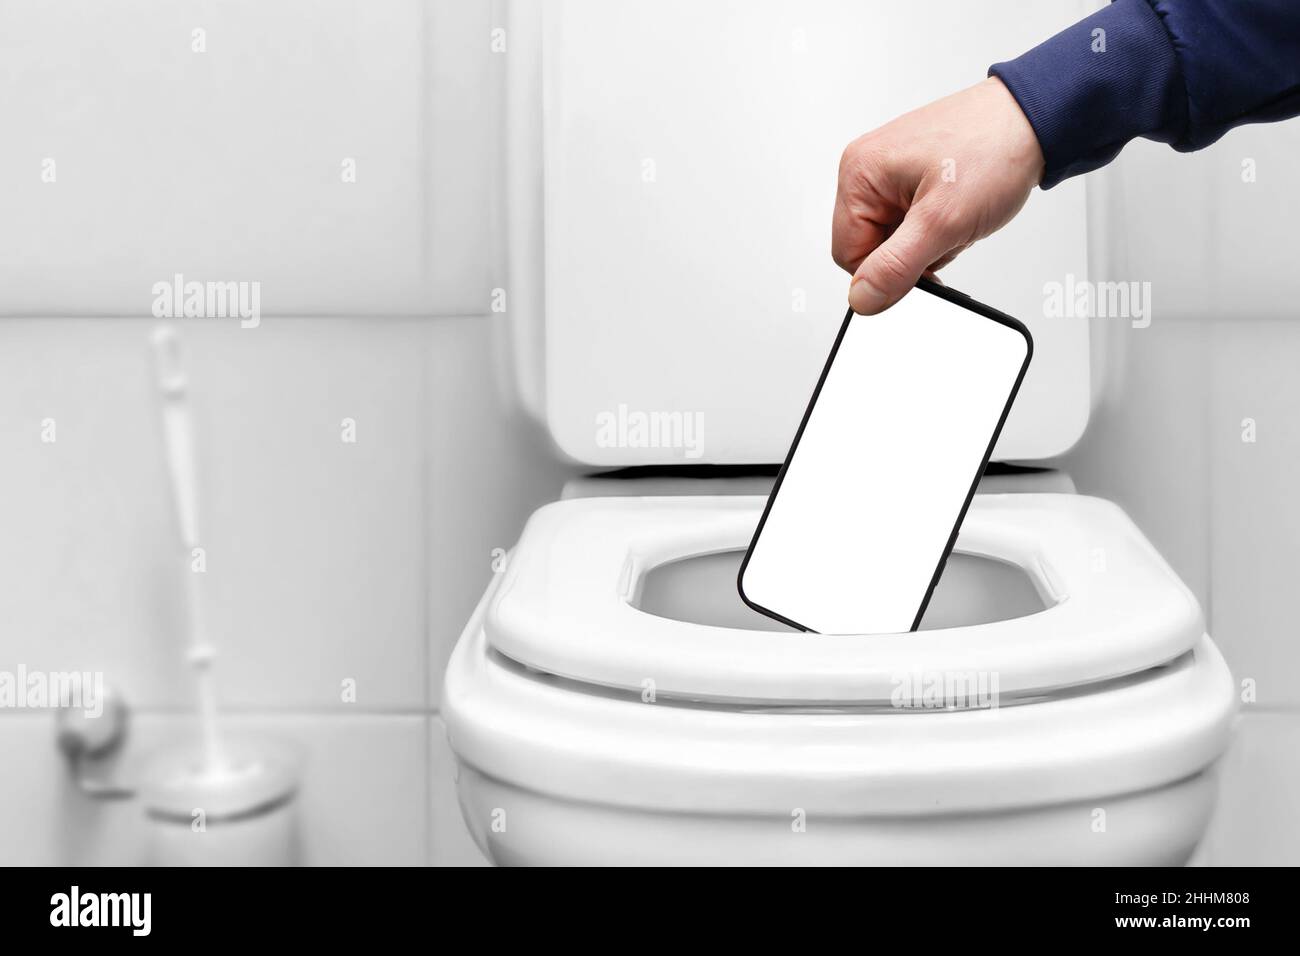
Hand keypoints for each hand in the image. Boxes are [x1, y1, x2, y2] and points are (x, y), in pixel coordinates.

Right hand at [833, 77, 1044, 313]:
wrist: (1035, 120)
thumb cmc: (994, 150)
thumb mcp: (943, 222)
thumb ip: (896, 267)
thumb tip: (862, 298)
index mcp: (859, 174)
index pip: (848, 254)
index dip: (886, 272)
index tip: (924, 264)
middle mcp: (866, 168)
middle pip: (870, 247)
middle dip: (912, 253)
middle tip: (947, 233)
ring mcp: (888, 171)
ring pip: (893, 238)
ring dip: (928, 241)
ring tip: (957, 217)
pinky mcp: (909, 175)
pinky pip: (910, 222)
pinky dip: (936, 227)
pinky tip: (957, 211)